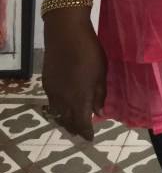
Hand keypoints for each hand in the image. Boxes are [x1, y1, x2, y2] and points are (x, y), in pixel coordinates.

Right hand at [42, 12, 107, 140]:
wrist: (66, 34)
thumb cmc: (89, 51)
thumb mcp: (101, 72)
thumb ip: (100, 94)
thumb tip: (98, 113)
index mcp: (80, 97)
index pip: (82, 123)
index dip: (86, 132)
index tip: (91, 138)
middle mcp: (64, 99)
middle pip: (68, 121)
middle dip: (76, 128)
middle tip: (81, 132)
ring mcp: (53, 91)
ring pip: (59, 113)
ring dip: (66, 120)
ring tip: (72, 123)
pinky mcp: (47, 83)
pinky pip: (52, 103)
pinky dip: (59, 109)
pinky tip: (63, 106)